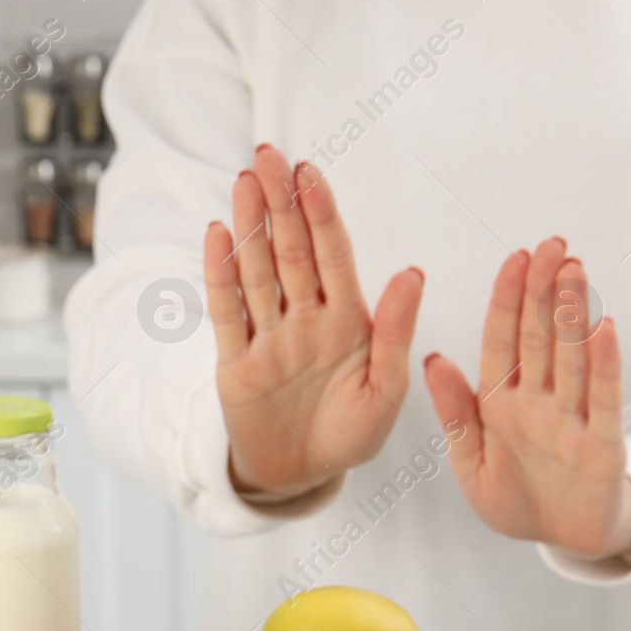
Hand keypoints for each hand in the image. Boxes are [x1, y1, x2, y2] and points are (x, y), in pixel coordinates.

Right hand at [204, 144, 424, 497]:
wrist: (303, 475)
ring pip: (257, 271)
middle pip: (291, 250)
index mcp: (348, 320)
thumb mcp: (387, 388)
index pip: (334, 255)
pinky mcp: (235, 360)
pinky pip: (227, 311)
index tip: (311, 173)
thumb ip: (395, 332)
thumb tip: (413, 272)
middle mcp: (305, 318)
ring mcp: (268, 336)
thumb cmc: (351, 433)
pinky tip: (217, 234)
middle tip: (269, 155)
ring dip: (250, 226)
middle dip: (281, 202)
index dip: (323, 213)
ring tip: (244, 180)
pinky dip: (221, 275)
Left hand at [424, 237, 630, 558]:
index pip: (504, 340)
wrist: (562, 540)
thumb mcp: (470, 461)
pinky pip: (603, 399)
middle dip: (545, 290)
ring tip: (575, 270)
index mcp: (500, 402)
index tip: (516, 258)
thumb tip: (432, 358)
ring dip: (574, 314)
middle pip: (541, 337)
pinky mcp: (602, 443)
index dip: (509, 299)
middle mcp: (539, 402)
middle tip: (552, 245)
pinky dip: (605, 365)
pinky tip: (604, 327)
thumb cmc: (515, 501)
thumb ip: (456, 413)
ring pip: (572, 357)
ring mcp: (572, 419)